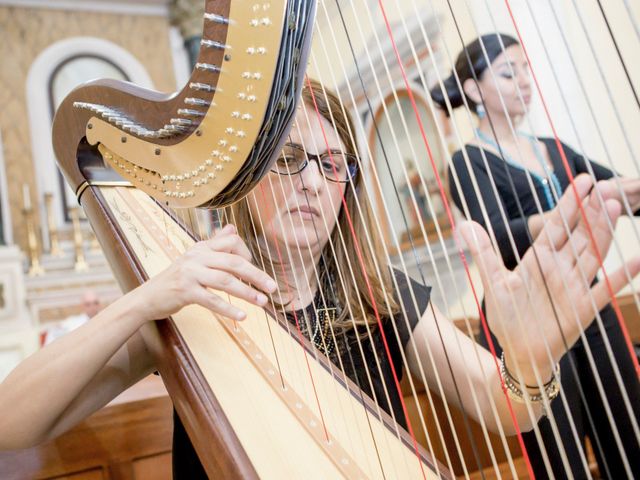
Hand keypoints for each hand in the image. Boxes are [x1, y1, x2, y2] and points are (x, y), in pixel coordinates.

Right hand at [135, 224, 276, 323]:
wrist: (148, 297)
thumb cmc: (176, 279)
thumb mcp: (195, 258)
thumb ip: (215, 244)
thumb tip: (233, 228)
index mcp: (201, 247)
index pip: (231, 241)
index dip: (246, 253)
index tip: (252, 269)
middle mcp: (196, 256)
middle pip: (233, 262)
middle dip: (256, 275)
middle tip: (272, 287)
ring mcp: (190, 273)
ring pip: (225, 281)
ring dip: (247, 292)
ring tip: (262, 302)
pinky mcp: (184, 292)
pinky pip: (211, 300)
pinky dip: (229, 309)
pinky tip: (242, 316)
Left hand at [460, 174, 639, 382]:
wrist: (519, 350)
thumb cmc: (508, 316)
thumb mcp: (492, 281)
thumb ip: (483, 252)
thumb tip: (464, 223)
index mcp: (539, 258)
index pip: (557, 225)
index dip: (570, 203)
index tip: (582, 180)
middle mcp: (560, 267)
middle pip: (579, 233)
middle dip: (591, 210)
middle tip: (605, 185)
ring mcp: (574, 285)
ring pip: (593, 252)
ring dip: (604, 231)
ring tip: (615, 206)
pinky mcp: (584, 306)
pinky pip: (606, 287)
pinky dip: (622, 274)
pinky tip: (637, 259)